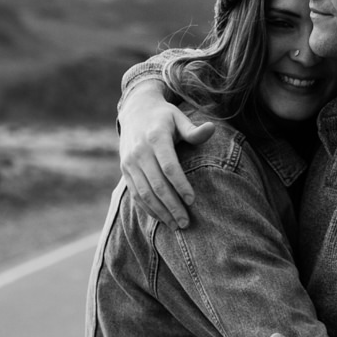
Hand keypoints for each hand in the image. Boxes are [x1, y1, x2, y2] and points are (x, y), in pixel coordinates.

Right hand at [117, 80, 210, 229]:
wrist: (134, 110)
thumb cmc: (164, 116)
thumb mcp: (179, 117)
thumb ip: (193, 130)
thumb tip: (211, 129)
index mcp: (156, 138)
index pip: (169, 166)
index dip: (180, 185)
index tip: (192, 201)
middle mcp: (139, 151)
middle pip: (156, 184)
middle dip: (171, 205)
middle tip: (186, 223)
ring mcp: (130, 162)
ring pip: (144, 193)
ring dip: (160, 211)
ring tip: (176, 225)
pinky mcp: (125, 170)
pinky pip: (135, 193)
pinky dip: (147, 208)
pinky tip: (161, 218)